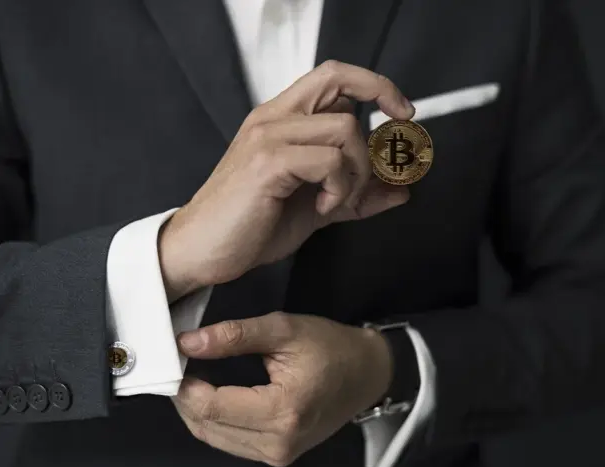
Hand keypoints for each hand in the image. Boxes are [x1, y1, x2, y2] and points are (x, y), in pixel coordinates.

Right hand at [159, 60, 414, 300]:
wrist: (203, 251)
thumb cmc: (251, 226)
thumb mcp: (317, 208)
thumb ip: (357, 195)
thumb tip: (400, 191)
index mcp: (282, 120)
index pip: (332, 76)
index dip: (374, 85)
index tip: (402, 111)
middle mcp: (273, 118)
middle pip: (339, 82)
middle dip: (379, 108)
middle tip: (386, 155)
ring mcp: (268, 137)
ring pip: (344, 128)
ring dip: (357, 171)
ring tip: (338, 200)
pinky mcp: (267, 162)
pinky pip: (329, 160)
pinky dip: (340, 188)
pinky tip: (323, 207)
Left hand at [171, 312, 392, 466]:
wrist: (368, 373)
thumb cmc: (331, 346)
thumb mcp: (284, 329)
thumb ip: (234, 335)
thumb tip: (186, 342)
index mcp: (283, 410)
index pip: (211, 405)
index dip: (183, 384)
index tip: (174, 358)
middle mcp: (278, 442)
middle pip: (206, 425)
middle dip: (185, 396)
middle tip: (178, 364)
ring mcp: (278, 454)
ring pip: (213, 437)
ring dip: (196, 409)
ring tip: (192, 376)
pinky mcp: (277, 456)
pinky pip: (229, 441)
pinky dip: (214, 419)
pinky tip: (212, 394)